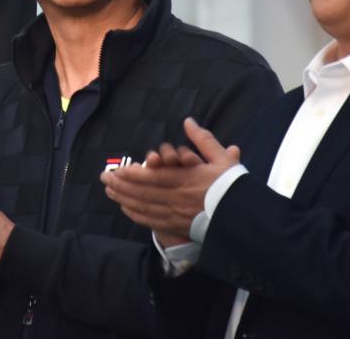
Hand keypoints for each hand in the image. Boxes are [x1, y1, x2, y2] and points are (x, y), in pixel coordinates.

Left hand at [101, 118, 239, 242]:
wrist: (245, 218)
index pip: (152, 177)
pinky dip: (137, 215)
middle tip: (104, 179)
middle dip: (121, 186)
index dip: (131, 175)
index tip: (117, 170)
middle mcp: (177, 198)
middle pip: (142, 193)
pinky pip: (152, 221)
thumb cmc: (233, 187)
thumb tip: (188, 121)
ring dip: (124, 199)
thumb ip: (203, 140)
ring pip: (144, 207)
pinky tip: (127, 209)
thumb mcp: (222, 159)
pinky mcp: (178, 226)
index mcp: (186, 180)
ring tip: (110, 192)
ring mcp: (176, 214)